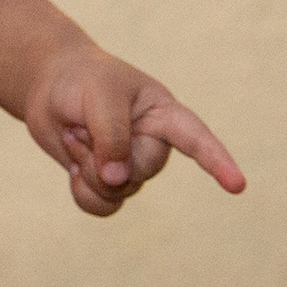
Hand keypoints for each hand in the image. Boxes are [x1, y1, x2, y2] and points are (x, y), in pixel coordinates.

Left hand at [23, 42, 245, 215]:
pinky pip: (102, 206)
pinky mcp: (107, 181)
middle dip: (102, 155)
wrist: (49, 84)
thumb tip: (119, 181)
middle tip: (80, 126)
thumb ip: (112, 136)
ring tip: (74, 135)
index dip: (217, 162)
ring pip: (118, 192)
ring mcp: (130, 165)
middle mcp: (153, 144)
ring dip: (87, 169)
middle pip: (141, 172)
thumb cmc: (82, 80)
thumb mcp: (99, 96)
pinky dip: (82, 192)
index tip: (237, 185)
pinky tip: (73, 168)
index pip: (196, 139)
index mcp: (164, 114)